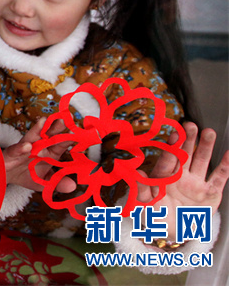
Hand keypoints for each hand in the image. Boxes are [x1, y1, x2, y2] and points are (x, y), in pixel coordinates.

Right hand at [0, 119, 76, 192]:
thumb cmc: (25, 174)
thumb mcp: (43, 182)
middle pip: (48, 136)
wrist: (2, 174)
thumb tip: (73, 187)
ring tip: (44, 121)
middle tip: (64, 120)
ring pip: (31, 137)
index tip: (81, 135)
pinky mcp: (10, 154)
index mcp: (48, 153)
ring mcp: (23, 149)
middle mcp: (37, 147)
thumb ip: (57, 183)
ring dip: (37, 129)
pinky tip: (27, 146)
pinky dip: (21, 148)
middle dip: (55, 128)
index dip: (69, 140)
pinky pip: (16, 150)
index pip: (60, 145)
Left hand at [139, 122, 228, 239]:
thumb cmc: (157, 216)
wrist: (175, 232)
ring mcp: (196, 183)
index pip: (168, 160)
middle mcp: (180, 176)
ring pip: (201, 161)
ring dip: (205, 147)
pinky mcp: (210, 192)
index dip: (171, 148)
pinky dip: (225, 166)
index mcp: (164, 177)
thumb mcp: (146, 207)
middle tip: (190, 125)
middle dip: (187, 140)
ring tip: (209, 132)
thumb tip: (137, 175)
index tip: (173, 135)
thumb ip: (142, 192)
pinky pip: (218, 178)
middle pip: (185, 154)